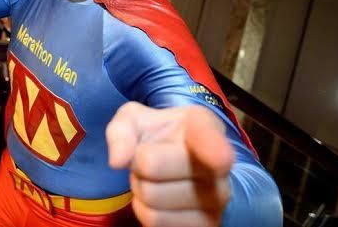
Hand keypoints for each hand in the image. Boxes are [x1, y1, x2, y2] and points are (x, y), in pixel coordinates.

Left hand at [106, 102, 233, 226]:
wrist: (175, 164)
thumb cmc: (157, 137)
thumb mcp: (134, 121)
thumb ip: (122, 131)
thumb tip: (118, 161)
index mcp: (202, 125)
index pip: (208, 136)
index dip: (214, 148)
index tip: (220, 159)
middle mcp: (219, 163)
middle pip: (152, 165)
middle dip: (136, 163)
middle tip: (147, 159)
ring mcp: (218, 197)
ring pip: (152, 198)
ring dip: (140, 188)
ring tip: (153, 179)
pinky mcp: (207, 224)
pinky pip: (156, 221)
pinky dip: (145, 211)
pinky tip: (159, 199)